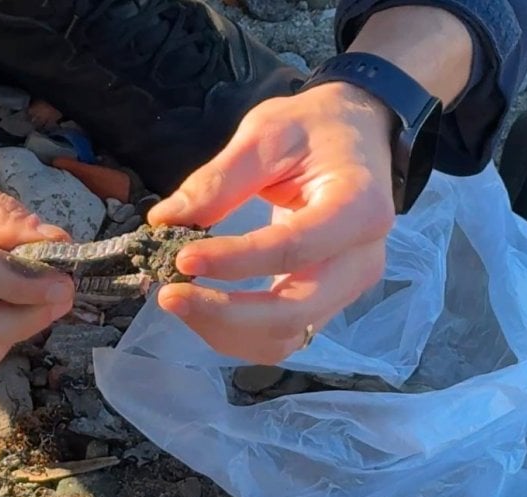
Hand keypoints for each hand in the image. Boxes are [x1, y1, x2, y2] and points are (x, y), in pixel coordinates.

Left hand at [147, 82, 395, 363]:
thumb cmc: (316, 128)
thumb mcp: (268, 132)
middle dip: (224, 314)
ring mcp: (347, 288)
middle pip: (292, 314)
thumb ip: (219, 179)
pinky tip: (200, 304)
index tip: (180, 258)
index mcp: (358, 208)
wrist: (358, 136)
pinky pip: (281, 334)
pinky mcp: (327, 302)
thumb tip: (164, 221)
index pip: (292, 249)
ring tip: (177, 299)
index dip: (233, 261)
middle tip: (168, 295)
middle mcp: (362, 260)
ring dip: (224, 330)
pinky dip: (235, 330)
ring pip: (285, 338)